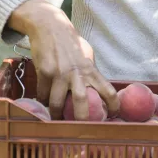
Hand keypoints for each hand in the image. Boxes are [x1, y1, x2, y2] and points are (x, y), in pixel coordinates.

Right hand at [8, 0, 118, 119]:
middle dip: (82, 119)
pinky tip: (44, 103)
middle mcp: (77, 73)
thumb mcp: (87, 56)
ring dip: (56, 115)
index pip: (109, 91)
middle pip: (82, 102)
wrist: (50, 26)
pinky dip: (44, 101)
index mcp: (91, 70)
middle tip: (81, 130)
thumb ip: (91, 72)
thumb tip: (98, 89)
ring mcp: (60, 74)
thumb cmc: (71, 43)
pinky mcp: (45, 72)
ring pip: (57, 103)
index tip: (114, 116)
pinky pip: (44, 94)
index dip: (114, 106)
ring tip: (57, 120)